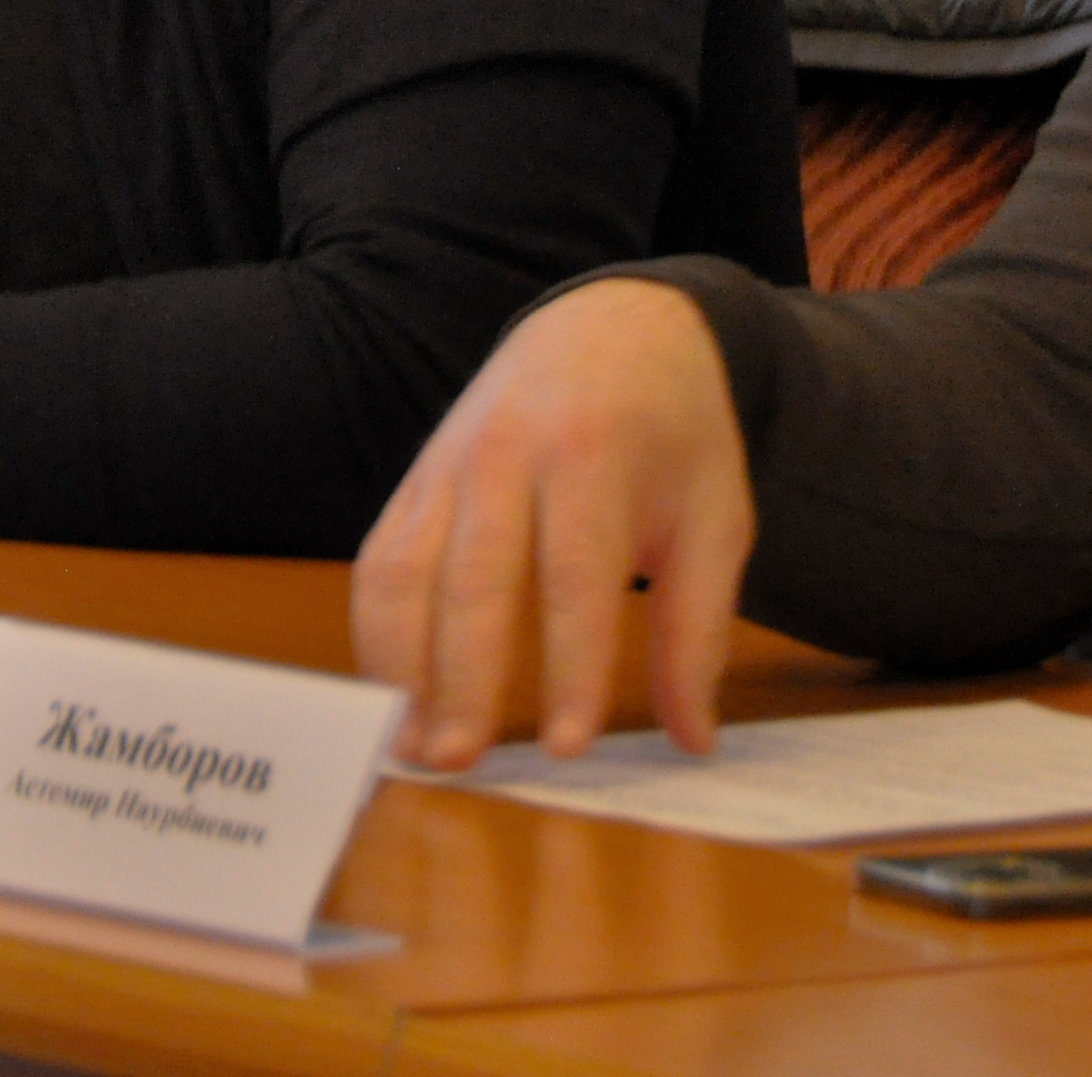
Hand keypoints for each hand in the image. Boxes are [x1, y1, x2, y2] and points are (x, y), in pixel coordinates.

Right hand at [352, 279, 753, 770]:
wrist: (609, 329)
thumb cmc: (673, 434)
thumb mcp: (716, 516)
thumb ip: (699, 630)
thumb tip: (694, 743)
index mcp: (594, 457)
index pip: (576, 575)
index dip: (569, 664)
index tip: (567, 746)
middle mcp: (508, 456)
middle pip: (474, 578)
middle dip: (462, 676)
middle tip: (457, 762)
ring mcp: (449, 464)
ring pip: (407, 571)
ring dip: (400, 664)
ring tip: (409, 746)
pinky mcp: (416, 480)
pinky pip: (381, 560)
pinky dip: (376, 632)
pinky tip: (393, 695)